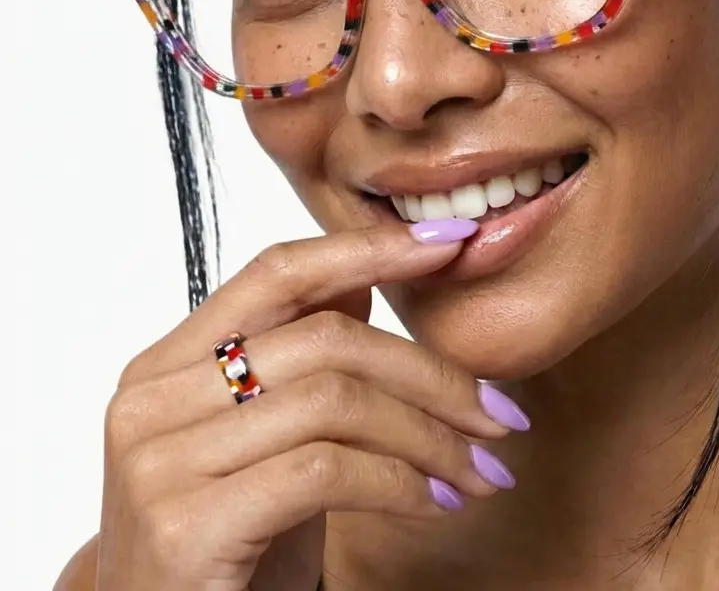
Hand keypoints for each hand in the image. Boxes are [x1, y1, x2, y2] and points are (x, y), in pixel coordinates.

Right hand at [94, 220, 527, 590]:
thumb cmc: (235, 545)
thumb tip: (365, 278)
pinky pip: (325, 468)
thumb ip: (300, 355)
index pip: (279, 270)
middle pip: (327, 338)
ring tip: (480, 470)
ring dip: (431, 435)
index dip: (370, 248)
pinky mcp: (183, 523)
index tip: (452, 243)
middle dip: (431, 372)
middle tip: (498, 413)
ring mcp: (158, 459)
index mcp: (169, 362)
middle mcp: (150, 398)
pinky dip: (402, 481)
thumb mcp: (272, 438)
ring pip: (336, 400)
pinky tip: (437, 503)